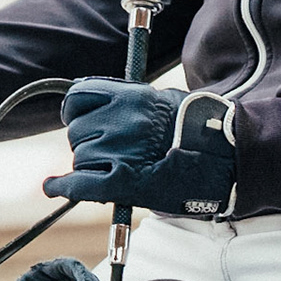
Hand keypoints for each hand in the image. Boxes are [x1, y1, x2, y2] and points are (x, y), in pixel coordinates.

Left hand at [43, 79, 236, 217]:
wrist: (227, 157)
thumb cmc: (200, 128)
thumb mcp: (163, 98)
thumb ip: (127, 98)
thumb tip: (88, 93)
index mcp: (130, 96)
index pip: (77, 97)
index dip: (75, 110)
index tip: (78, 117)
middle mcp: (119, 121)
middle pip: (77, 132)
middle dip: (88, 142)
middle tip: (114, 151)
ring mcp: (119, 152)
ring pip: (80, 159)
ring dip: (93, 166)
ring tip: (124, 168)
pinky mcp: (122, 183)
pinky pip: (78, 184)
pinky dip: (63, 187)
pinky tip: (53, 187)